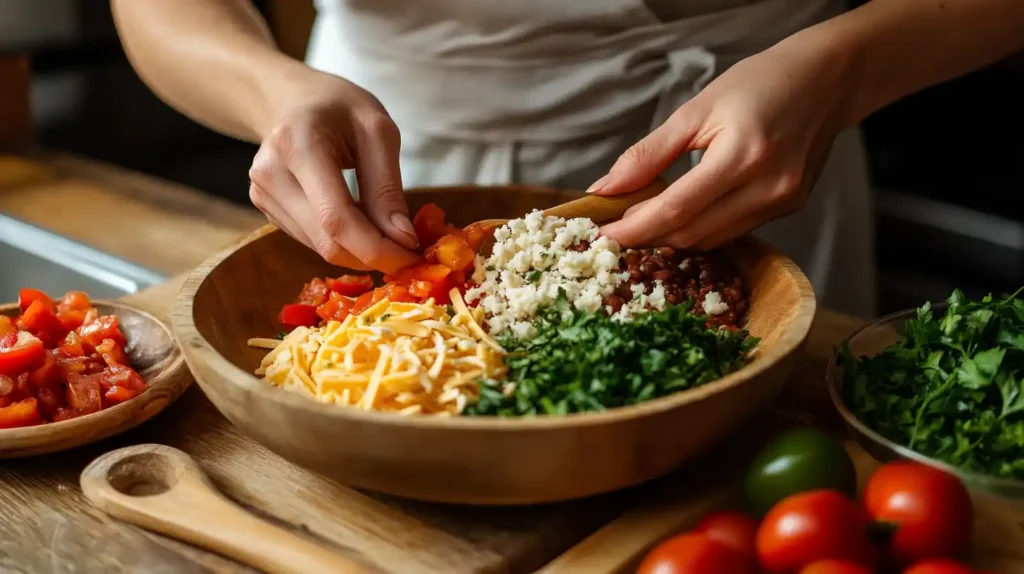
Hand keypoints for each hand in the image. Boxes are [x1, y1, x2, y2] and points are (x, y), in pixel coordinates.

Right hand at [248, 70, 419, 272]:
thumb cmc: (338, 106)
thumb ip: (387, 187)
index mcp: (298, 145)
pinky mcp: (265, 207)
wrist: (290, 98)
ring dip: (358, 249)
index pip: (336, 219)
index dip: (376, 248)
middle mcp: (270, 174)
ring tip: (384, 227)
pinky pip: (310, 239)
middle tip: (407, 249)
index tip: (412, 256)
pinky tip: (357, 219)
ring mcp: (262, 194)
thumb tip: (402, 240)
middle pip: (326, 241)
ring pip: (319, 247)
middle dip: (373, 254)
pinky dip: (341, 240)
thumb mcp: (377, 131)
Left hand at [593, 31, 853, 249]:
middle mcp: (767, 187)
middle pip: (691, 232)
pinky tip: (685, 211)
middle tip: (617, 224)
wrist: (825, 81)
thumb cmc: (759, 84)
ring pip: (710, 239)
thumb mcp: (696, 110)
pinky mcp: (788, 209)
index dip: (634, 228)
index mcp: (742, 156)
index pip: (676, 209)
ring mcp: (782, 202)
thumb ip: (648, 154)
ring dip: (672, 234)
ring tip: (646, 216)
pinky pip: (732, 231)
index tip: (603, 234)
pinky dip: (701, 227)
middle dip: (648, 234)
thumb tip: (606, 188)